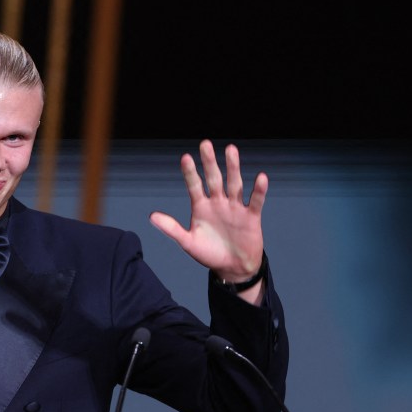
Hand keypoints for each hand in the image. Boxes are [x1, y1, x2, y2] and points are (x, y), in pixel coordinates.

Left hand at [150, 139, 266, 284]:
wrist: (233, 268)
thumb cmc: (209, 254)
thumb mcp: (188, 242)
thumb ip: (171, 228)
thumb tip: (151, 216)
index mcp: (201, 207)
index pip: (194, 186)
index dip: (190, 173)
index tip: (185, 157)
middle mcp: (218, 203)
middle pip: (214, 179)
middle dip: (209, 162)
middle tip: (205, 144)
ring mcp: (235, 208)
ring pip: (234, 184)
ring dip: (233, 168)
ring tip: (231, 150)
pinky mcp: (251, 216)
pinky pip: (255, 201)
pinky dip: (258, 190)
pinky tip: (260, 177)